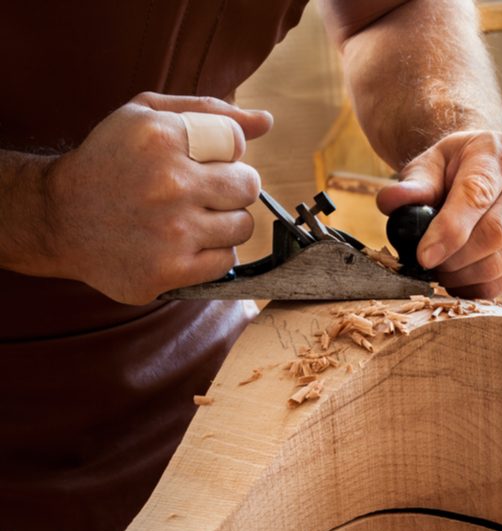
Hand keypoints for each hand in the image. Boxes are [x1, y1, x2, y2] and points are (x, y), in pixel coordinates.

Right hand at [43, 92, 271, 303]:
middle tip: (196, 191)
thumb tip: (266, 121)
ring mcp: (172, 231)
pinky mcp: (171, 271)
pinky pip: (226, 261)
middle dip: (229, 187)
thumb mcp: (145, 116)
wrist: (59, 218)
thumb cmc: (112, 161)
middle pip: (249, 185)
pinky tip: (180, 244)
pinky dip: (210, 254)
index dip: (221, 152)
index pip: (236, 142)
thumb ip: (209, 111)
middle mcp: (168, 183)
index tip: (193, 160)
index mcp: (161, 137)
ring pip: (243, 226)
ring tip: (186, 218)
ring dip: (222, 222)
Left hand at [376, 130, 501, 298]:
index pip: (477, 196)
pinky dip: (478, 288)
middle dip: (454, 259)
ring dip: (464, 276)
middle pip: (494, 234)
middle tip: (426, 265)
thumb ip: (412, 184)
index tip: (423, 257)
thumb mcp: (429, 165)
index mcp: (500, 154)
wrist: (485, 173)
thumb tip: (391, 202)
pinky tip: (458, 279)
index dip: (449, 231)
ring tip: (439, 272)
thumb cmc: (453, 170)